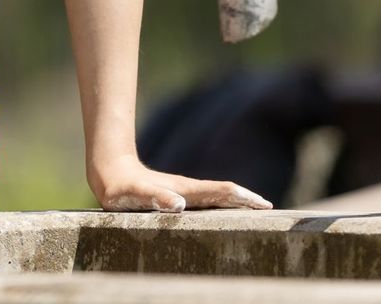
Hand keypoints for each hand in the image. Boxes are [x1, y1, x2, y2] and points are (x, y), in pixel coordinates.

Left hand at [90, 155, 272, 212]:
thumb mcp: (136, 195)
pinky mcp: (177, 195)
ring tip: (255, 208)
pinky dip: (222, 203)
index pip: (220, 192)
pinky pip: (205, 200)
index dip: (242, 198)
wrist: (111, 171)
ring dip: (237, 201)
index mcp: (185, 190)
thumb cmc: (121, 187)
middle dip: (246, 199)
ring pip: (216, 195)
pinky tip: (226, 209)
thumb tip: (179, 205)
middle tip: (269, 207)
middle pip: (224, 193)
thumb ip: (155, 198)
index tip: (263, 204)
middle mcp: (188, 190)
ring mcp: (184, 192)